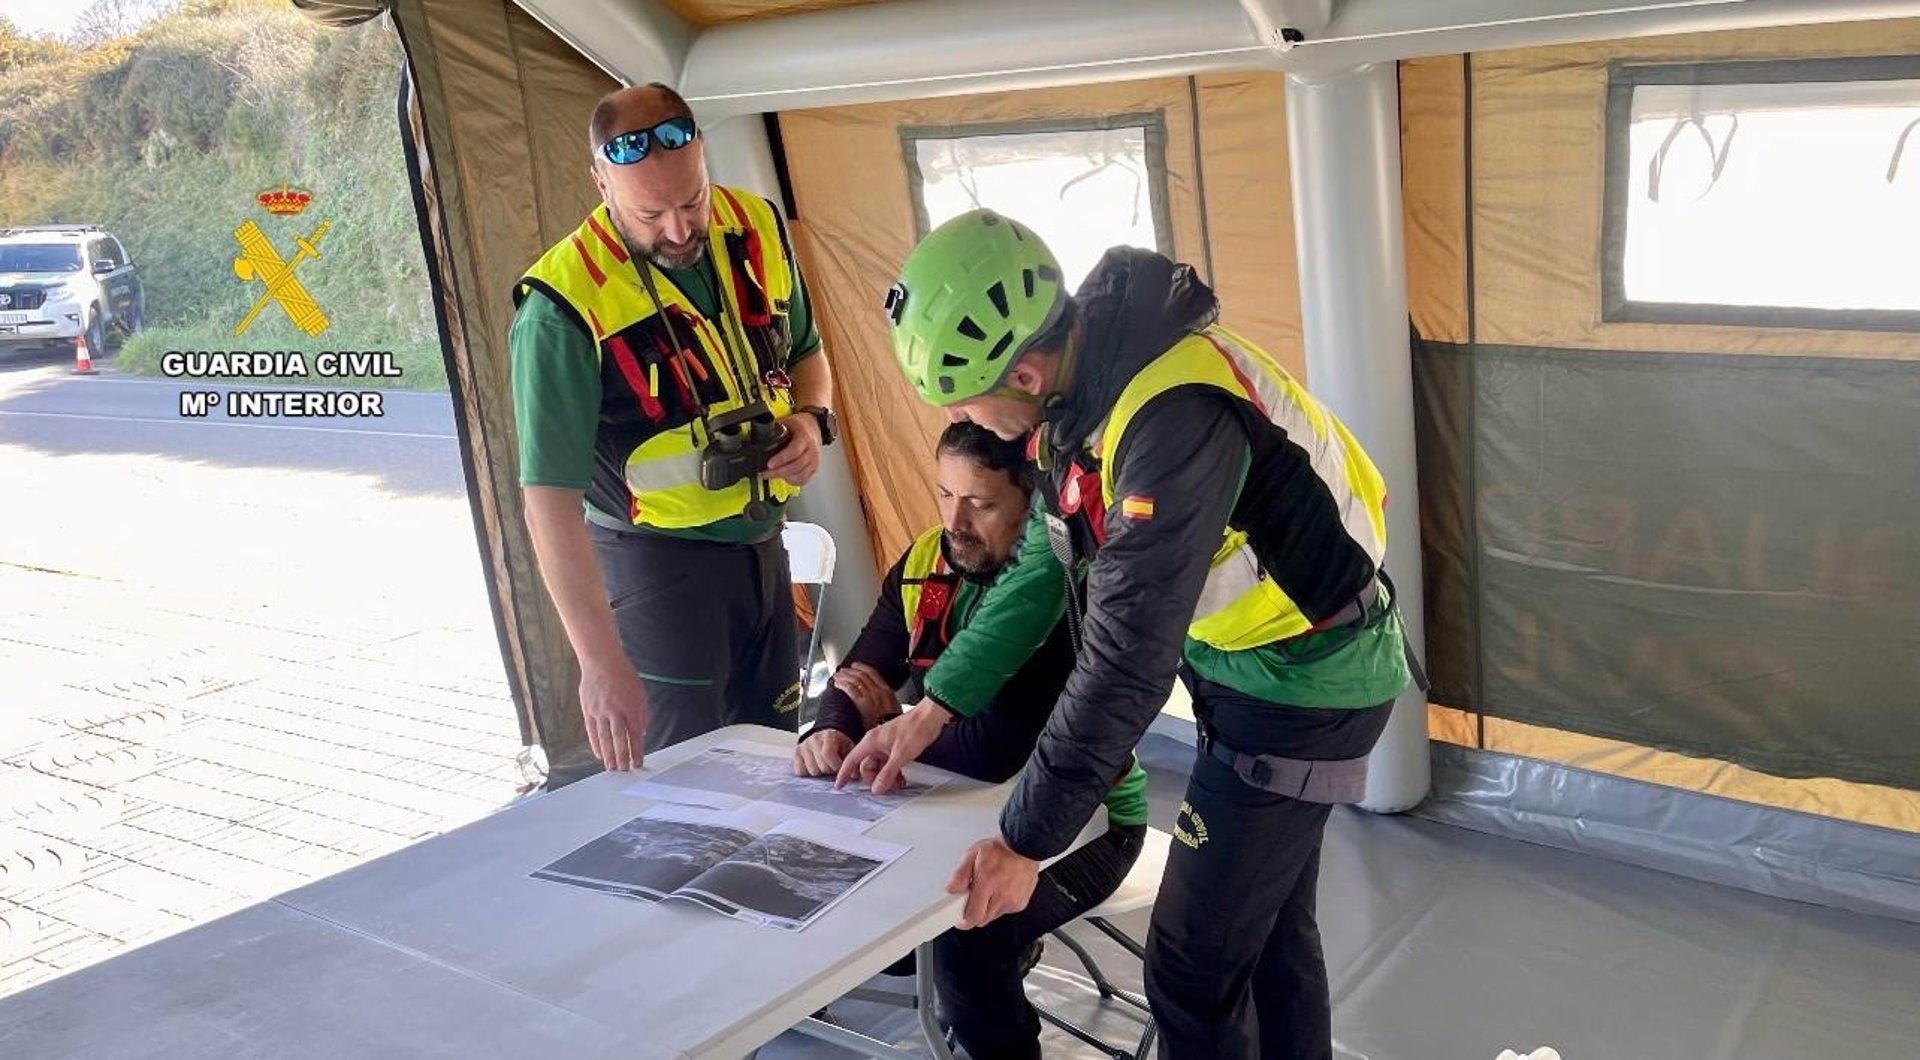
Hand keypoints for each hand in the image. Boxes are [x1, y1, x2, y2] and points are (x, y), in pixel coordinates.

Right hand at [579, 659, 648, 770]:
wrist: (601, 661)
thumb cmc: (623, 676)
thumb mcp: (640, 693)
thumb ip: (642, 714)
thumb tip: (641, 733)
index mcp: (632, 706)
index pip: (635, 734)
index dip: (637, 750)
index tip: (638, 762)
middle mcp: (616, 710)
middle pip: (619, 739)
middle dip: (623, 757)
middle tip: (624, 771)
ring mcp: (600, 710)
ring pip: (605, 738)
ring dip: (609, 755)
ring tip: (611, 768)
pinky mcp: (588, 710)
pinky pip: (592, 731)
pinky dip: (596, 744)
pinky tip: (600, 754)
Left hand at [764, 411, 821, 486]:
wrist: (814, 427)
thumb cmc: (800, 426)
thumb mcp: (787, 423)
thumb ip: (775, 430)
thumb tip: (759, 435)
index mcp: (805, 437)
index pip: (794, 451)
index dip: (781, 459)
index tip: (769, 464)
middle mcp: (812, 451)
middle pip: (796, 466)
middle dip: (778, 472)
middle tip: (765, 473)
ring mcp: (814, 461)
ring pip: (800, 475)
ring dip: (784, 478)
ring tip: (771, 475)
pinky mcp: (814, 469)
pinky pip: (804, 480)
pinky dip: (793, 481)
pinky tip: (784, 478)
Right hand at [793, 728, 853, 775]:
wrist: (827, 736)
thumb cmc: (840, 744)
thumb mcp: (850, 748)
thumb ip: (853, 761)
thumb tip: (854, 776)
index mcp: (828, 736)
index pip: (827, 754)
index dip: (836, 765)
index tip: (841, 768)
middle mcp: (813, 740)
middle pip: (820, 766)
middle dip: (830, 771)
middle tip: (834, 767)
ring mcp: (803, 747)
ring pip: (811, 771)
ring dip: (820, 773)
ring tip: (825, 766)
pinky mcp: (796, 755)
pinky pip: (800, 771)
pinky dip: (808, 773)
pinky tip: (815, 767)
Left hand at [831, 662, 897, 724]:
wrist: (889, 735)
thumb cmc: (890, 726)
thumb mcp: (893, 711)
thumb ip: (886, 703)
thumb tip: (878, 700)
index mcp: (888, 692)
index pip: (873, 674)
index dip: (862, 667)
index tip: (856, 665)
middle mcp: (879, 692)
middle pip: (862, 676)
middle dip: (850, 671)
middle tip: (843, 670)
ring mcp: (871, 697)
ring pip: (855, 681)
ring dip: (845, 676)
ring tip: (837, 676)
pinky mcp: (862, 703)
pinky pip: (850, 689)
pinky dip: (842, 684)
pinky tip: (837, 684)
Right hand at [834, 701, 949, 793]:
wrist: (930, 717)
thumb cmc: (915, 728)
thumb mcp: (900, 756)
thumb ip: (887, 774)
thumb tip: (877, 788)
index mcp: (871, 742)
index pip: (851, 760)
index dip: (844, 773)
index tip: (840, 784)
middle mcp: (876, 743)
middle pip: (867, 766)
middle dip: (875, 779)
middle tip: (886, 787)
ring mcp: (885, 745)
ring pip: (879, 766)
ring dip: (886, 777)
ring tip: (897, 784)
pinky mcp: (895, 746)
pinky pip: (888, 763)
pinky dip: (893, 772)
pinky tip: (900, 778)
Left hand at [947, 836, 1039, 928]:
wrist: (1024, 847)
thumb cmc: (1000, 849)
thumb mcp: (973, 854)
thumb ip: (960, 874)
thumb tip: (951, 889)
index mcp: (988, 882)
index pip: (974, 915)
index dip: (964, 921)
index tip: (959, 920)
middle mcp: (1002, 894)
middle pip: (982, 919)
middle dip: (974, 912)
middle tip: (973, 897)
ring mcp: (1013, 901)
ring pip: (993, 916)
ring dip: (987, 908)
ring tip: (988, 889)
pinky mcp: (1020, 904)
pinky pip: (1004, 912)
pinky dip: (999, 905)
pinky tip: (1000, 890)